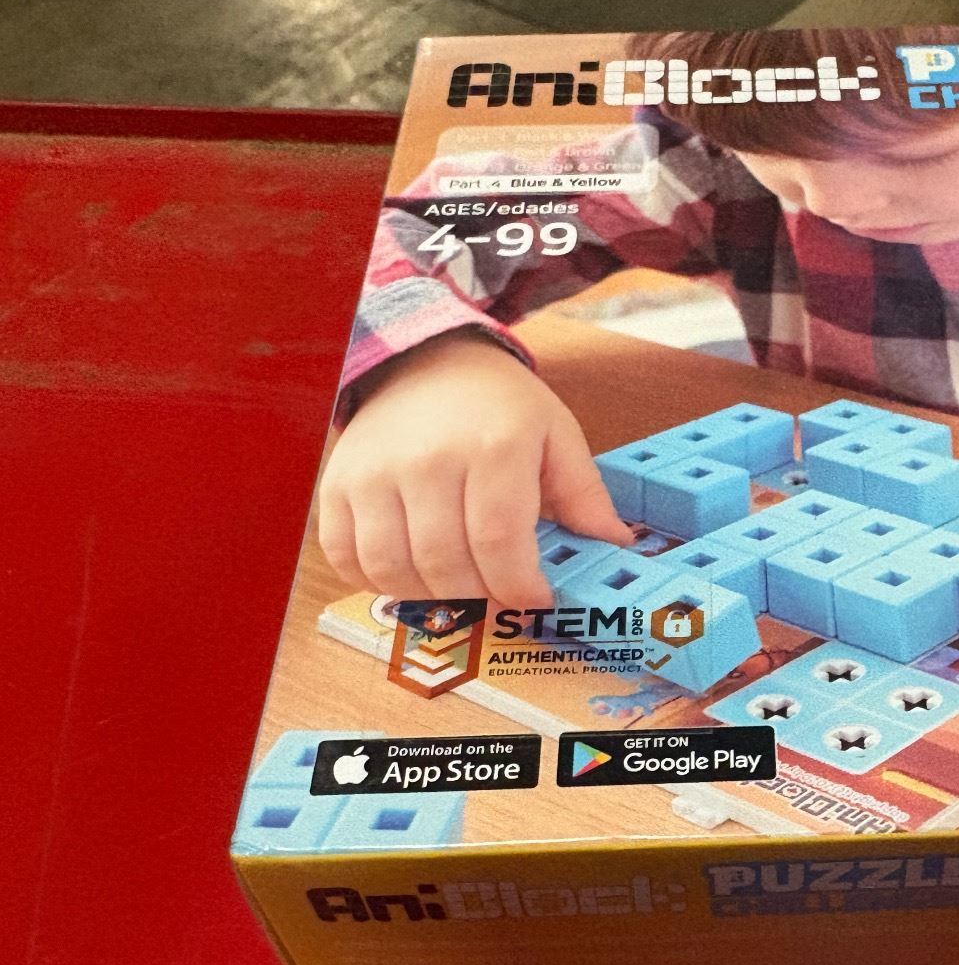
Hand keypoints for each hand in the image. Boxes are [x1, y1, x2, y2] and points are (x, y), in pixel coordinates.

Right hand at [320, 332, 631, 608]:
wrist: (426, 361)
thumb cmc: (498, 405)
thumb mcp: (557, 433)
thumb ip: (585, 493)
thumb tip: (615, 543)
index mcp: (492, 446)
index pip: (499, 541)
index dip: (518, 588)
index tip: (535, 601)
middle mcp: (427, 460)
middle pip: (446, 564)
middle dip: (480, 600)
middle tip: (500, 603)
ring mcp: (374, 473)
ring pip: (393, 568)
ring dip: (430, 598)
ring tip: (461, 592)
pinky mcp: (337, 484)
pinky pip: (346, 556)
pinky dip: (377, 582)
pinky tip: (413, 576)